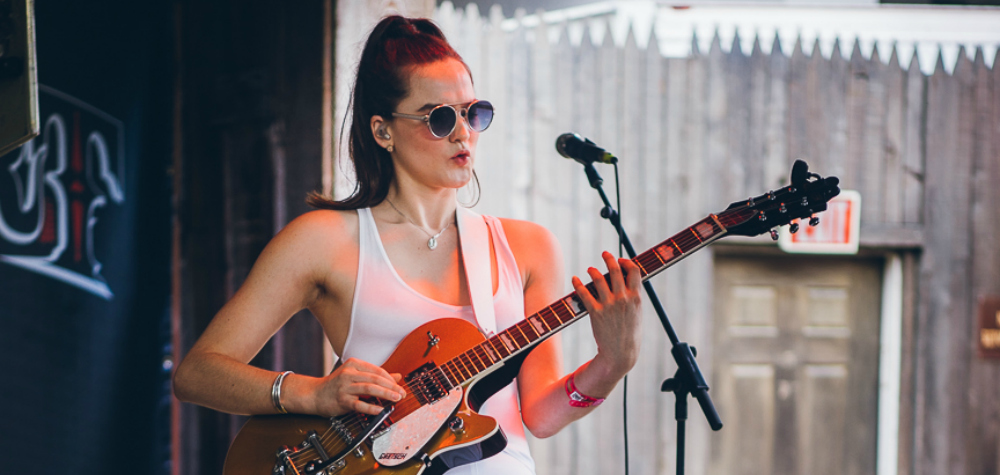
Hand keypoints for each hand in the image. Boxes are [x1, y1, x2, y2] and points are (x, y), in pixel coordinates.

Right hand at [311, 358, 405, 415]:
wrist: (314, 395)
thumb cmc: (336, 385)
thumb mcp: (356, 376)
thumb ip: (375, 376)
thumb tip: (397, 376)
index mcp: (354, 364)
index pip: (377, 370)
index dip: (391, 379)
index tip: (400, 386)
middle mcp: (349, 373)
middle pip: (375, 378)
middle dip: (391, 386)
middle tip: (402, 393)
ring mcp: (344, 387)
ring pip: (369, 389)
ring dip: (385, 394)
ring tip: (396, 399)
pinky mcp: (342, 400)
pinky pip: (359, 404)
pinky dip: (372, 407)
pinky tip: (381, 410)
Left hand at [571, 251, 642, 374]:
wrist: (620, 354)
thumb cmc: (629, 334)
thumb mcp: (637, 313)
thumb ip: (633, 296)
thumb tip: (628, 281)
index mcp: (636, 298)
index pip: (634, 271)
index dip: (627, 262)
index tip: (621, 260)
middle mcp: (623, 299)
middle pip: (615, 270)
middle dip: (609, 258)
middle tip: (605, 254)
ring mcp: (609, 305)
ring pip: (598, 279)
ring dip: (593, 270)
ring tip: (590, 269)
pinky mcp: (595, 313)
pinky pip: (584, 294)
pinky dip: (578, 284)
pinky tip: (575, 279)